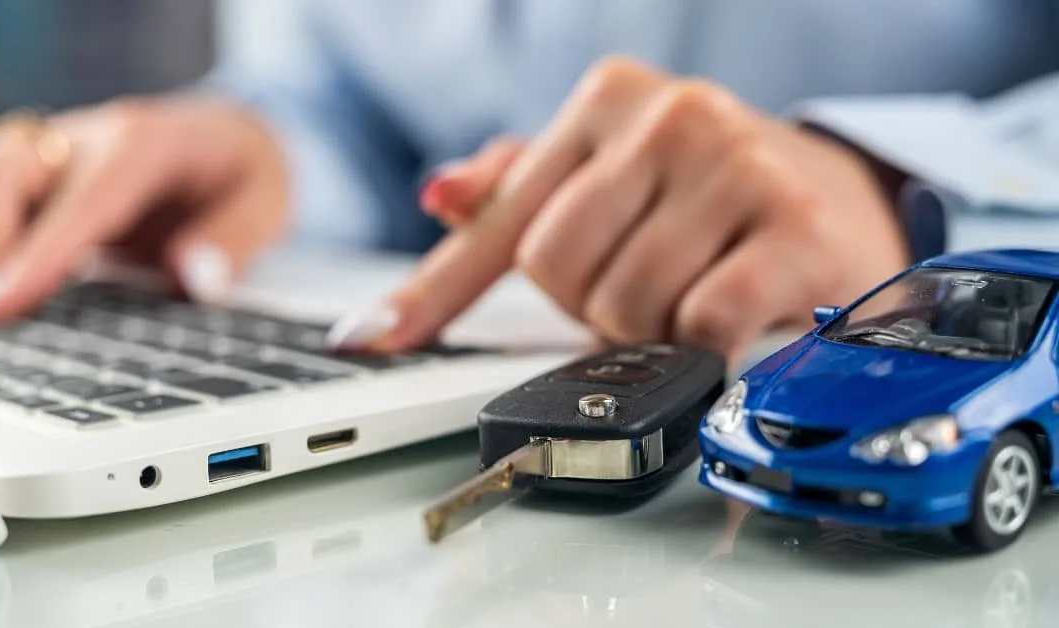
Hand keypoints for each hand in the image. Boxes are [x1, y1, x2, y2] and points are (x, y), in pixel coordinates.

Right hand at [0, 96, 289, 321]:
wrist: (230, 135)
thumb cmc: (243, 175)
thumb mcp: (265, 206)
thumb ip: (233, 242)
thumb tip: (195, 277)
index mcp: (143, 145)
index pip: (81, 202)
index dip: (33, 254)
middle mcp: (84, 140)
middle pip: (5, 174)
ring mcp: (48, 153)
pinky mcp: (29, 178)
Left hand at [326, 57, 909, 361]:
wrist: (839, 203)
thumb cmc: (708, 199)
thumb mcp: (610, 180)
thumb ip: (523, 190)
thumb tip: (439, 194)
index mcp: (606, 101)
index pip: (502, 217)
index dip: (435, 291)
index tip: (374, 339)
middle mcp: (667, 116)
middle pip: (556, 268)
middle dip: (591, 306)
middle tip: (643, 290)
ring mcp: (733, 163)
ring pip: (625, 304)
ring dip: (652, 326)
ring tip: (692, 292)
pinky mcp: (793, 224)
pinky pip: (702, 321)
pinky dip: (706, 342)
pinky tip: (732, 315)